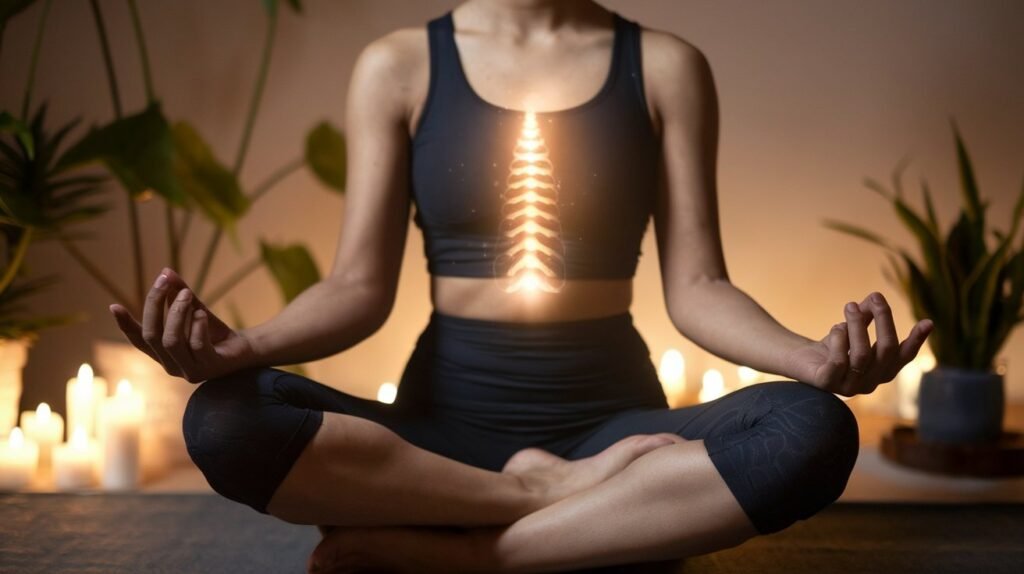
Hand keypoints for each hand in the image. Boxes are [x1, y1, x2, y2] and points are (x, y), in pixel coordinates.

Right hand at [108, 267, 257, 383]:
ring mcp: (189, 370)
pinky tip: (202, 314)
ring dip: (177, 312)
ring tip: (188, 294)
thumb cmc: (215, 331)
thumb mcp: (195, 309)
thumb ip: (180, 293)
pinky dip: (197, 325)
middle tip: (167, 282)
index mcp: (163, 353)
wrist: (246, 349)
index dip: (125, 324)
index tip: (113, 306)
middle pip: (151, 335)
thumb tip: (166, 271)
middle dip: (155, 304)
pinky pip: (197, 345)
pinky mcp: (209, 368)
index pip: (139, 340)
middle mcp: (171, 365)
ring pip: (171, 341)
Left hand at [782, 291, 933, 396]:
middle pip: (887, 350)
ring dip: (858, 325)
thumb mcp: (853, 327)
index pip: (904, 356)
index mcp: (882, 370)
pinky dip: (839, 339)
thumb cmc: (833, 344)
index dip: (917, 340)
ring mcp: (850, 387)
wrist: (800, 359)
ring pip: (863, 355)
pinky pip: (839, 361)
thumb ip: (867, 314)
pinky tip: (835, 328)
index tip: (928, 321)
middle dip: (884, 320)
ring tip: (849, 306)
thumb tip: (876, 296)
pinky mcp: (828, 384)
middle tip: (875, 297)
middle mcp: (871, 382)